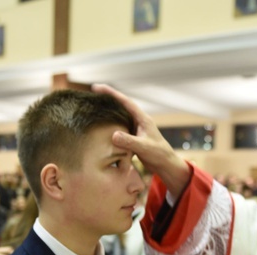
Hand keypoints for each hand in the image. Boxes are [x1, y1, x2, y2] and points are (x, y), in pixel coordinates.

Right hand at [92, 84, 190, 198]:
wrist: (165, 164)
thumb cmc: (158, 154)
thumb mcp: (144, 148)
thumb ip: (129, 141)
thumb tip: (113, 135)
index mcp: (142, 118)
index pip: (125, 102)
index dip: (111, 93)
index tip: (97, 88)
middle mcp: (138, 121)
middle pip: (120, 106)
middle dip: (107, 99)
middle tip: (91, 95)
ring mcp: (134, 129)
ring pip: (119, 117)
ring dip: (107, 112)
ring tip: (93, 108)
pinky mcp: (132, 137)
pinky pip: (118, 128)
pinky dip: (110, 126)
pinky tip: (100, 128)